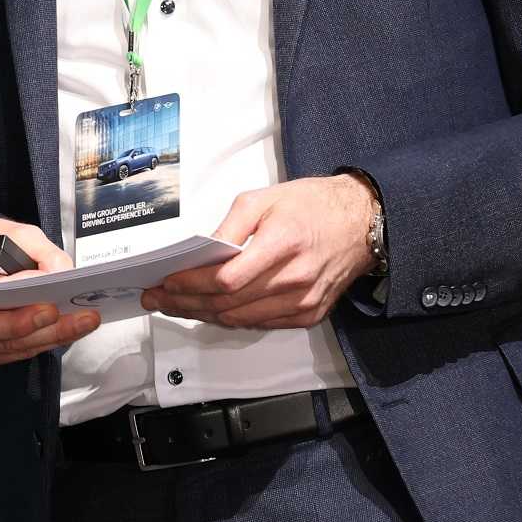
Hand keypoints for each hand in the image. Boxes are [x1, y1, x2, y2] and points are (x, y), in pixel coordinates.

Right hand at [0, 218, 98, 368]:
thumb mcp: (2, 232)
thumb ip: (30, 244)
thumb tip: (58, 269)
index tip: (35, 281)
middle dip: (18, 322)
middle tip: (55, 312)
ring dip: (39, 337)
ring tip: (77, 322)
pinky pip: (2, 357)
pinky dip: (34, 346)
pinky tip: (63, 333)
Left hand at [141, 175, 374, 328]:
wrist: (363, 221)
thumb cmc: (315, 205)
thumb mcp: (265, 198)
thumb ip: (229, 225)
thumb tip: (200, 250)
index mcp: (282, 244)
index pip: (225, 279)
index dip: (190, 285)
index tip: (165, 282)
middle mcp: (294, 279)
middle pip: (227, 304)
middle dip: (185, 303)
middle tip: (158, 298)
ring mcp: (303, 301)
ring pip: (241, 320)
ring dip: (204, 315)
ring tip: (178, 305)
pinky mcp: (310, 314)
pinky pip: (261, 324)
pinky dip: (233, 318)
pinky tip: (213, 309)